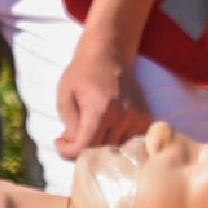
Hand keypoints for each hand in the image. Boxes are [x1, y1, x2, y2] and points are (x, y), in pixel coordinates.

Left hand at [54, 44, 152, 159]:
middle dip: (82, 152)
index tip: (60, 142)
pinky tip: (105, 132)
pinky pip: (131, 143)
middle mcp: (123, 116)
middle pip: (102, 153)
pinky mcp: (146, 118)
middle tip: (72, 140)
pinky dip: (117, 143)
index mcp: (101, 109)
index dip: (69, 152)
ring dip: (101, 150)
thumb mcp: (65, 96)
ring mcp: (138, 118)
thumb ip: (69, 125)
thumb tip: (75, 147)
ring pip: (118, 152)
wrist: (109, 54)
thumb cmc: (83, 74)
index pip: (86, 147)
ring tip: (89, 135)